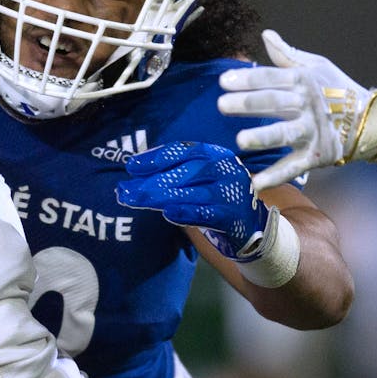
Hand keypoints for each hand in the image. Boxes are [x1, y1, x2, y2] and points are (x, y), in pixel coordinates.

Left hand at [115, 142, 268, 260]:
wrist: (251, 226)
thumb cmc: (216, 199)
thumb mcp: (198, 180)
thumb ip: (172, 175)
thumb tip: (133, 176)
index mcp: (215, 153)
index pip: (181, 151)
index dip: (154, 158)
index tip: (130, 166)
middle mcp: (224, 168)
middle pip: (182, 171)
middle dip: (151, 181)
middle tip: (125, 190)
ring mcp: (230, 191)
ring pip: (191, 192)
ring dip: (160, 197)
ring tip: (136, 200)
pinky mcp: (233, 215)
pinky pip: (206, 213)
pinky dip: (186, 212)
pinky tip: (167, 213)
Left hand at [217, 29, 376, 191]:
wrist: (369, 119)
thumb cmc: (336, 88)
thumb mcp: (315, 66)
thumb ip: (286, 54)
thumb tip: (266, 35)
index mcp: (303, 81)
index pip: (272, 78)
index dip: (248, 79)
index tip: (223, 81)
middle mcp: (307, 105)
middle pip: (275, 103)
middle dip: (248, 103)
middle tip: (222, 104)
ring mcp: (311, 131)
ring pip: (285, 134)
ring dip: (263, 137)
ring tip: (241, 140)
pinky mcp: (316, 156)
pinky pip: (293, 167)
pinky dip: (275, 176)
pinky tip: (255, 183)